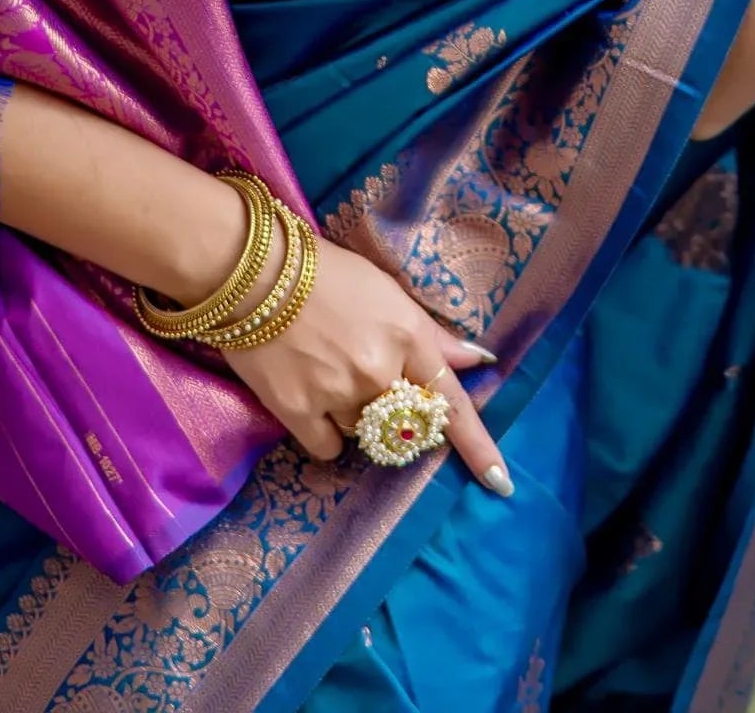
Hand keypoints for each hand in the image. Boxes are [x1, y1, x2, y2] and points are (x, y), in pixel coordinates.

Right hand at [222, 234, 510, 494]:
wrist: (253, 272)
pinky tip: (309, 397)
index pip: (452, 400)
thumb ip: (430, 333)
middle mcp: (379, 371)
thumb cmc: (325, 271)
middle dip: (395, 414)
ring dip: (355, 416)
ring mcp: (339, 394)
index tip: (501, 483)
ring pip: (365, 435)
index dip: (478, 446)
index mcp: (406, 335)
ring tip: (327, 374)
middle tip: (363, 378)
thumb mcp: (386, 291)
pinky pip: (329, 448)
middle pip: (406, 424)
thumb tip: (476, 359)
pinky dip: (324, 432)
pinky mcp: (299, 412)